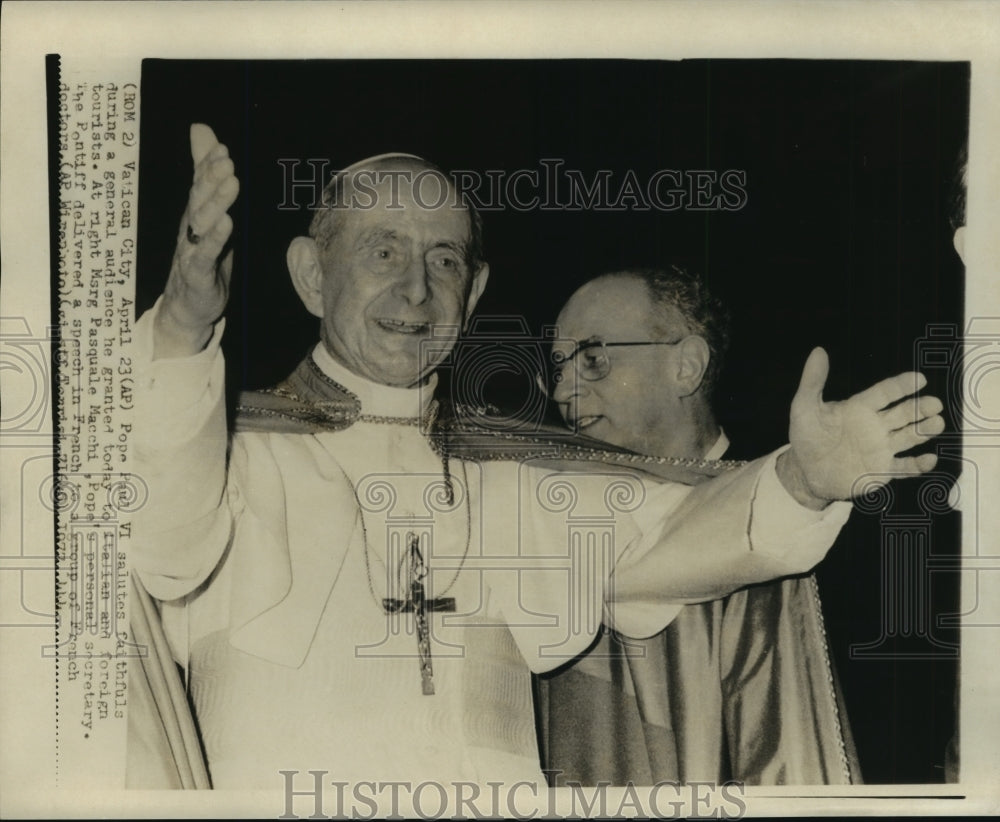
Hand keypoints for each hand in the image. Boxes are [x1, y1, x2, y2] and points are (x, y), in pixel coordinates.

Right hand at [153, 124, 239, 358]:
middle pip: (200, 199)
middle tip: (227, 159)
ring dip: (217, 202)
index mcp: (195, 215)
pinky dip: (216, 239)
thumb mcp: (208, 217)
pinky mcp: (198, 274)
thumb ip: (207, 177)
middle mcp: (191, 229)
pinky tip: (227, 224)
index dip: (209, 166)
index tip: (221, 146)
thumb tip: (202, 131)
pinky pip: (206, 254)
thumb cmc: (200, 257)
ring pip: (203, 223)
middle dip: (212, 178)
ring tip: (232, 182)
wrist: (187, 306)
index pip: (200, 186)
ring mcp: (192, 250)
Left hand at [778, 347, 943, 508]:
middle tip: (934, 403)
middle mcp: (875, 426)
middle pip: (903, 413)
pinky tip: (929, 459)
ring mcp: (880, 448)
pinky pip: (904, 467)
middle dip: (920, 407)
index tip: (919, 378)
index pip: (885, 392)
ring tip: (937, 423)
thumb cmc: (805, 437)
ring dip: (924, 430)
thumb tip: (818, 351)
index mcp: (859, 408)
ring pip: (909, 437)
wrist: (805, 471)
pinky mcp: (881, 470)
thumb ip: (813, 381)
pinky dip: (918, 465)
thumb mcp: (804, 407)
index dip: (902, 385)